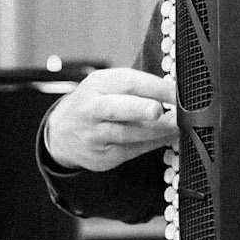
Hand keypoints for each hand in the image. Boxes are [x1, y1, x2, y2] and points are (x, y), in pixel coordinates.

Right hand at [43, 68, 177, 172]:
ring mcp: (94, 134)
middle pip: (116, 109)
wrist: (62, 132)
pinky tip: (167, 138)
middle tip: (159, 110)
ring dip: (155, 131)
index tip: (176, 92)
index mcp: (97, 84)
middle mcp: (92, 109)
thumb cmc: (96, 103)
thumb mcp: (107, 85)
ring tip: (176, 126)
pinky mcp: (101, 156)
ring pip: (126, 134)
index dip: (154, 87)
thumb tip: (172, 92)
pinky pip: (130, 151)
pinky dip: (151, 144)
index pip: (127, 82)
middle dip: (140, 109)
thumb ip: (135, 86)